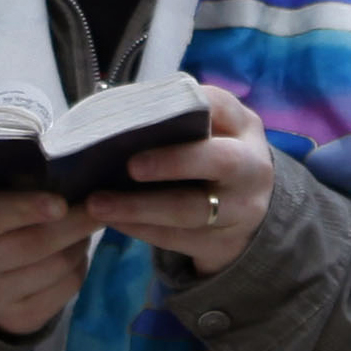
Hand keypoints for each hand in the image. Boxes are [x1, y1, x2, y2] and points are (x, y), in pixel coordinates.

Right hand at [0, 191, 99, 338]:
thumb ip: (12, 187)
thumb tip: (67, 184)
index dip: (27, 208)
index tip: (61, 202)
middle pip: (33, 244)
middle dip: (75, 222)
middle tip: (100, 205)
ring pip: (57, 266)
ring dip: (80, 242)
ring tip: (84, 226)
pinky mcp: (18, 319)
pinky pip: (66, 288)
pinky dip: (79, 265)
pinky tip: (73, 252)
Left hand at [94, 87, 278, 276]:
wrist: (249, 213)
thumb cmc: (212, 159)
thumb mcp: (212, 133)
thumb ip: (178, 121)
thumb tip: (116, 115)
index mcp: (244, 128)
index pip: (220, 106)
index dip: (186, 107)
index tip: (147, 113)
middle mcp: (251, 167)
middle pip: (219, 161)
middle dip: (173, 162)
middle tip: (131, 166)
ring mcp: (242, 210)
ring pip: (191, 209)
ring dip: (141, 207)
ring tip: (98, 204)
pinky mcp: (223, 244)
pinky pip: (177, 238)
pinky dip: (140, 229)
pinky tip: (112, 220)